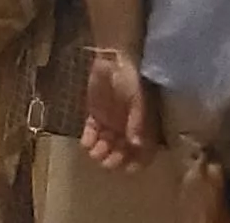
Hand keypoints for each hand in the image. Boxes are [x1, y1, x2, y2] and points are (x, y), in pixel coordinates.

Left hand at [81, 48, 155, 170]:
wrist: (114, 60)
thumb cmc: (132, 80)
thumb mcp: (138, 101)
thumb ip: (137, 123)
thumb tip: (136, 145)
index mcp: (144, 127)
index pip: (143, 151)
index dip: (137, 162)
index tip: (129, 168)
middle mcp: (127, 128)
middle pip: (123, 151)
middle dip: (116, 159)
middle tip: (107, 162)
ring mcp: (111, 122)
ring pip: (106, 144)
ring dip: (101, 151)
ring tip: (95, 153)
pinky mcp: (95, 115)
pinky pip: (92, 132)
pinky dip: (88, 139)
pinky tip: (85, 143)